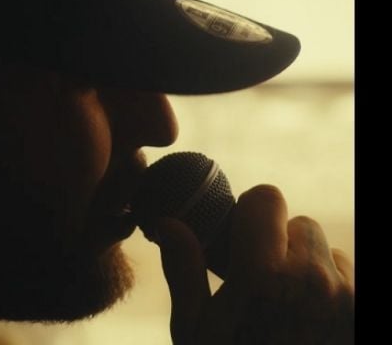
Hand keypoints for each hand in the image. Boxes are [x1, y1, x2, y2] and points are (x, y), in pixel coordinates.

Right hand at [156, 185, 353, 344]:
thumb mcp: (196, 332)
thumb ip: (184, 270)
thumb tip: (167, 222)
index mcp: (265, 275)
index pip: (265, 199)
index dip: (247, 216)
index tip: (237, 244)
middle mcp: (315, 278)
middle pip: (297, 222)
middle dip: (275, 245)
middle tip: (257, 283)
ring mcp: (349, 296)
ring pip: (325, 250)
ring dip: (305, 267)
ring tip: (285, 308)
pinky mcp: (364, 310)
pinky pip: (348, 276)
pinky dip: (329, 289)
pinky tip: (309, 320)